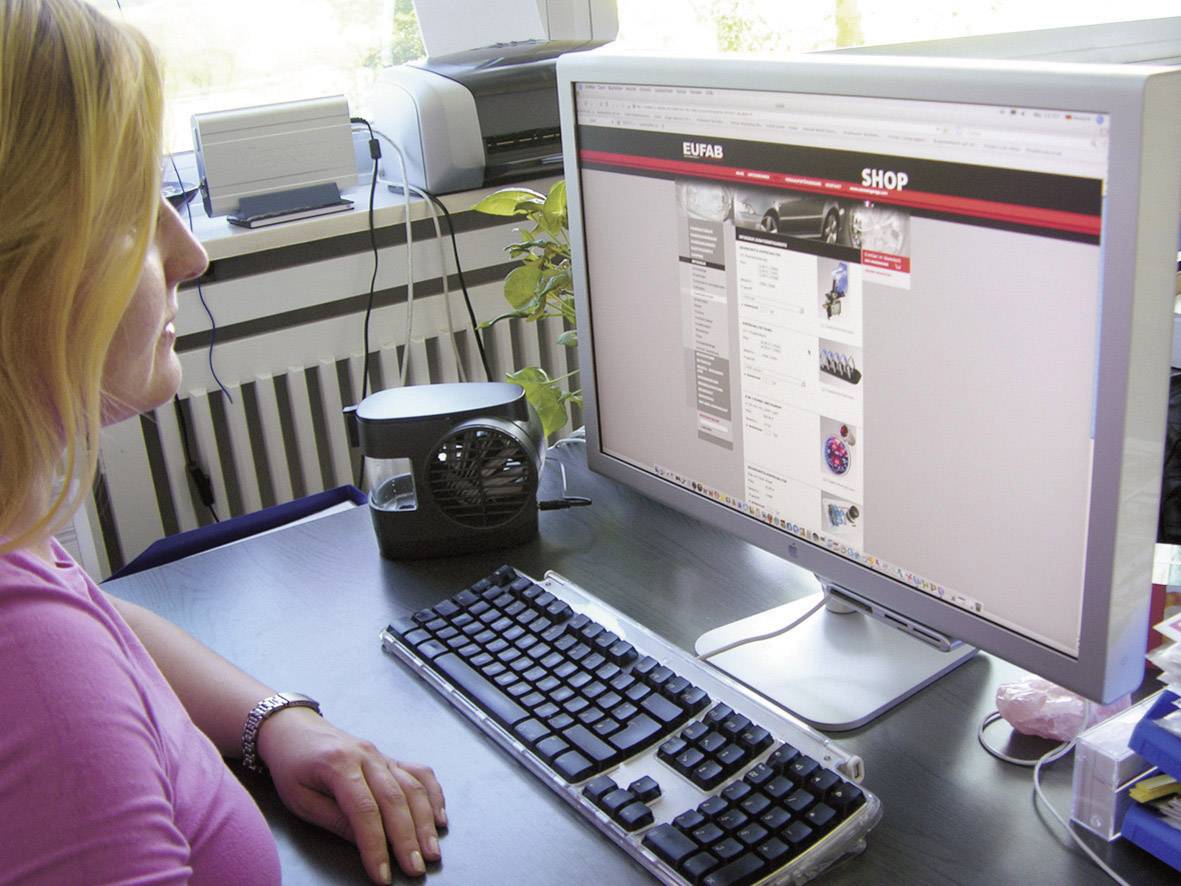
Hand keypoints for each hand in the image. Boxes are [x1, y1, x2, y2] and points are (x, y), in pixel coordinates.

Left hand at [256, 707, 445, 883]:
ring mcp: (382, 755)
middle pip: (395, 799)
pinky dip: (434, 796)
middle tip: (416, 869)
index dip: (375, 845)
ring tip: (432, 852)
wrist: (295, 728)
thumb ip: (334, 819)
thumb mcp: (300, 799)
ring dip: (425, 822)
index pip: (363, 810)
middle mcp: (367, 756)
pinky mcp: (391, 758)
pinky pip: (420, 774)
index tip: (383, 874)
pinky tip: (440, 818)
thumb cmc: (292, 765)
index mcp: (338, 765)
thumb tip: (365, 843)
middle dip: (408, 838)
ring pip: (412, 787)